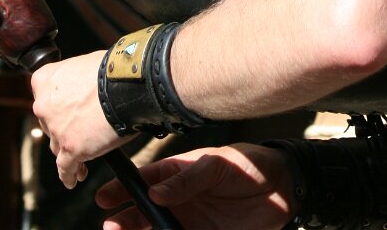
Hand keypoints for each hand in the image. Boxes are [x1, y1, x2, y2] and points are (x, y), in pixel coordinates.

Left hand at [31, 50, 128, 187]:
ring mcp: (57, 129)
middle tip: (79, 130)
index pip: (43, 94)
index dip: (57, 102)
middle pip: (50, 123)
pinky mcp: (70, 149)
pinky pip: (65, 168)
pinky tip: (74, 178)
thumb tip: (86, 87)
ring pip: (57, 146)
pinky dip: (69, 174)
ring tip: (80, 159)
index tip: (66, 107)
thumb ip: (77, 79)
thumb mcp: (87, 64)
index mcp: (46, 80)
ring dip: (67, 151)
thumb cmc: (113, 69)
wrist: (129, 83)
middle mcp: (45, 106)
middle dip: (63, 127)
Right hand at [95, 143, 296, 229]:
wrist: (282, 189)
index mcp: (179, 174)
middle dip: (124, 221)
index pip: (145, 181)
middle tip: (111, 227)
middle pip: (143, 213)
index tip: (103, 198)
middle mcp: (179, 200)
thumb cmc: (249, 165)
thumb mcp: (219, 163)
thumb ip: (189, 178)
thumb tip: (155, 193)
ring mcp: (189, 221)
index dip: (122, 189)